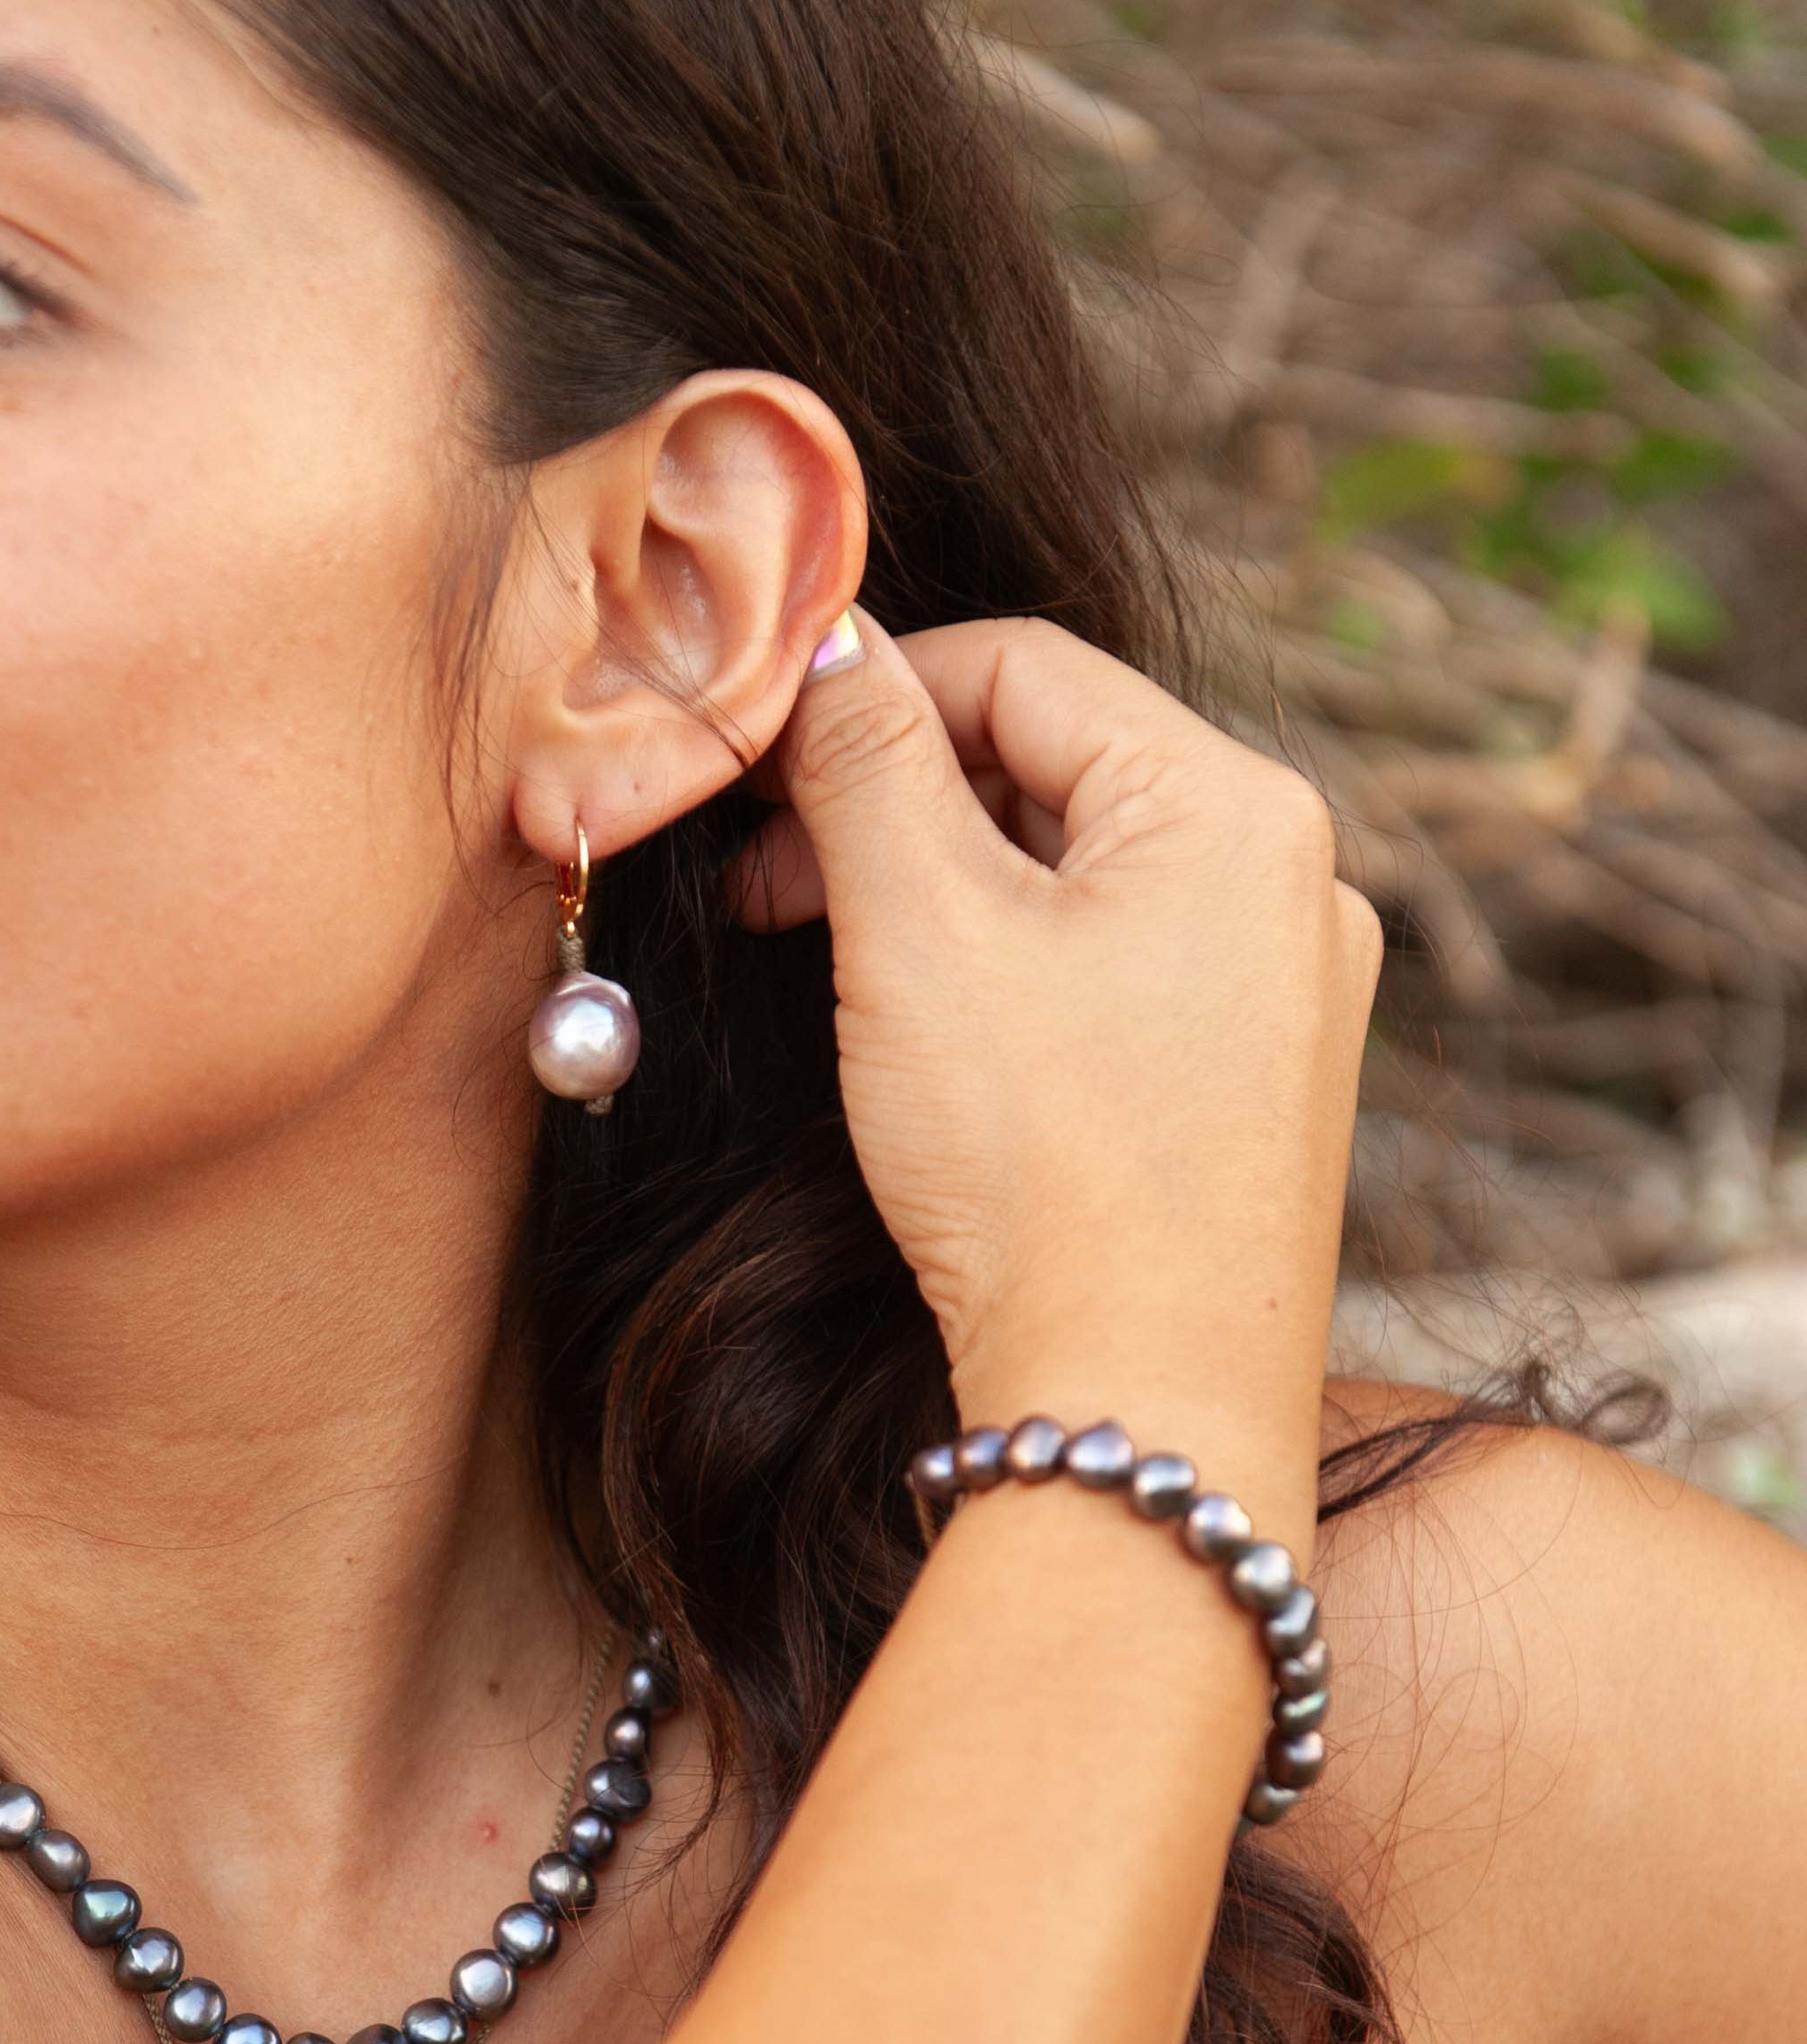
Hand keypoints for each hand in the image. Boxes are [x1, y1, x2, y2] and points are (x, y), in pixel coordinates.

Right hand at [730, 611, 1380, 1546]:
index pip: (1020, 668)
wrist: (1144, 1405)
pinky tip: (920, 1017)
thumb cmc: (1041, 1164)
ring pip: (1074, 867)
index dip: (866, 690)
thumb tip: (821, 638)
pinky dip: (1001, 959)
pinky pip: (1112, 959)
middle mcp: (1289, 879)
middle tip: (761, 868)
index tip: (754, 754)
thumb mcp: (920, 928)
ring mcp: (1284, 984)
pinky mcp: (1255, 1077)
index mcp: (1235, 806)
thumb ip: (862, 756)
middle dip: (890, 798)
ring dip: (934, 879)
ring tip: (816, 943)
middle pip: (1050, 764)